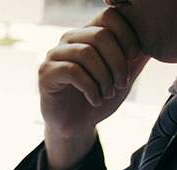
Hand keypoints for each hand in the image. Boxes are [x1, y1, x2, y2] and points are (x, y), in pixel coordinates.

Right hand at [39, 7, 149, 169]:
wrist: (75, 127)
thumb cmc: (97, 100)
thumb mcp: (121, 77)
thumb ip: (134, 59)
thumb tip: (149, 43)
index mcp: (87, 34)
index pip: (109, 17)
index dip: (127, 36)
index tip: (134, 59)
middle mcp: (68, 40)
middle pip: (99, 35)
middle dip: (117, 61)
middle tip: (122, 83)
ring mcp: (54, 55)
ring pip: (86, 53)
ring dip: (104, 77)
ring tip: (108, 94)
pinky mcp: (45, 73)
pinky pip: (72, 72)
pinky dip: (90, 88)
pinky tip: (95, 100)